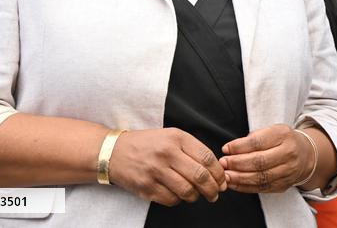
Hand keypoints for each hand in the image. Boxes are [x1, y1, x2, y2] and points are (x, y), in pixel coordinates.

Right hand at [108, 128, 226, 205]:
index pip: (206, 157)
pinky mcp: (146, 187)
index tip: (222, 180)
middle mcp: (167, 153)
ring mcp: (155, 171)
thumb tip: (215, 170)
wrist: (114, 151)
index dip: (218, 172)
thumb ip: (192, 149)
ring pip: (187, 190)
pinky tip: (178, 195)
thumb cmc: (147, 144)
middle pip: (200, 176)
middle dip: (212, 188)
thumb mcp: (170, 136)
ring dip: (196, 196)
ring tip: (197, 195)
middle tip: (216, 193)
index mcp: (177, 138)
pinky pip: (171, 199)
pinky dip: (179, 200)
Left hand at [219, 124, 313, 193]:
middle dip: (237, 163)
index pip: (258, 142)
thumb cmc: (283, 141)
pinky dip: (245, 187)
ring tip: (225, 176)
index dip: (239, 147)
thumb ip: (253, 138)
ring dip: (239, 178)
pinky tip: (234, 184)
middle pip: (259, 161)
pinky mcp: (284, 185)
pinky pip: (262, 188)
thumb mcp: (272, 131)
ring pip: (260, 177)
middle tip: (223, 164)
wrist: (306, 155)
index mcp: (283, 135)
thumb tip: (230, 149)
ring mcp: (288, 171)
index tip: (226, 149)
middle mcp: (288, 153)